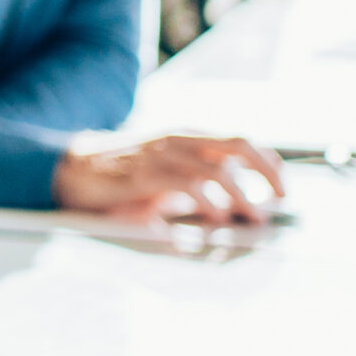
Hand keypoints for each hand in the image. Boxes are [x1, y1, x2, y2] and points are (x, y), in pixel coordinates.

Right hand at [53, 133, 285, 224]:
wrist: (73, 171)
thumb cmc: (122, 178)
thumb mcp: (166, 179)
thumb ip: (196, 188)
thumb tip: (233, 210)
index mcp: (188, 136)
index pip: (240, 141)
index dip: (268, 163)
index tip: (282, 189)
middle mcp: (180, 138)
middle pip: (239, 144)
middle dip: (267, 172)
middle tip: (280, 200)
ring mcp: (163, 153)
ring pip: (219, 168)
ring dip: (243, 195)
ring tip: (253, 218)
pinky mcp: (146, 173)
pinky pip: (188, 184)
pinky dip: (209, 203)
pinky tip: (216, 219)